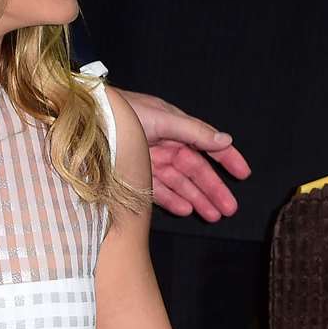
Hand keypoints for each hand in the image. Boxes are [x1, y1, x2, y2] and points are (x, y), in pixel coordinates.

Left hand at [121, 90, 251, 221]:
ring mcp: (150, 161)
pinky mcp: (134, 175)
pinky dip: (172, 200)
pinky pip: (157, 190)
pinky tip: (185, 210)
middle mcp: (166, 145)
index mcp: (176, 128)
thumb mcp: (162, 118)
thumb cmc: (122, 112)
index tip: (244, 174)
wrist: (83, 119)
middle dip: (213, 189)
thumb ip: (194, 131)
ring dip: (197, 199)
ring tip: (213, 216)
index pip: (208, 146)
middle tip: (229, 209)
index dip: (228, 159)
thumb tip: (225, 140)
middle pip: (196, 171)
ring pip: (180, 184)